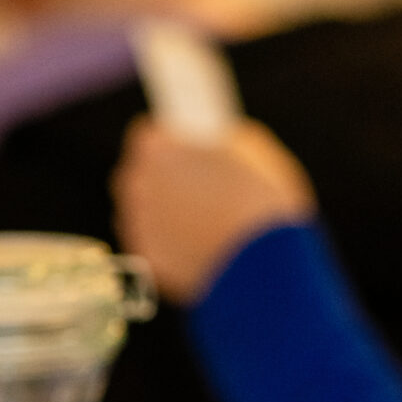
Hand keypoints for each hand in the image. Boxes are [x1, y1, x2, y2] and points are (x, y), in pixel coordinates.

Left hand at [113, 117, 314, 303]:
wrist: (265, 265)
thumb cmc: (262, 201)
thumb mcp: (252, 151)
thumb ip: (222, 141)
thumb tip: (222, 143)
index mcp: (156, 147)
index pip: (151, 136)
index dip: (174, 145)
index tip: (192, 155)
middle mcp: (136, 182)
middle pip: (146, 175)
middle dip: (170, 182)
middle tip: (207, 193)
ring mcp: (138, 223)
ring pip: (149, 213)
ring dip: (171, 216)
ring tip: (211, 226)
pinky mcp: (151, 259)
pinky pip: (160, 247)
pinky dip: (176, 249)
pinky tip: (207, 251)